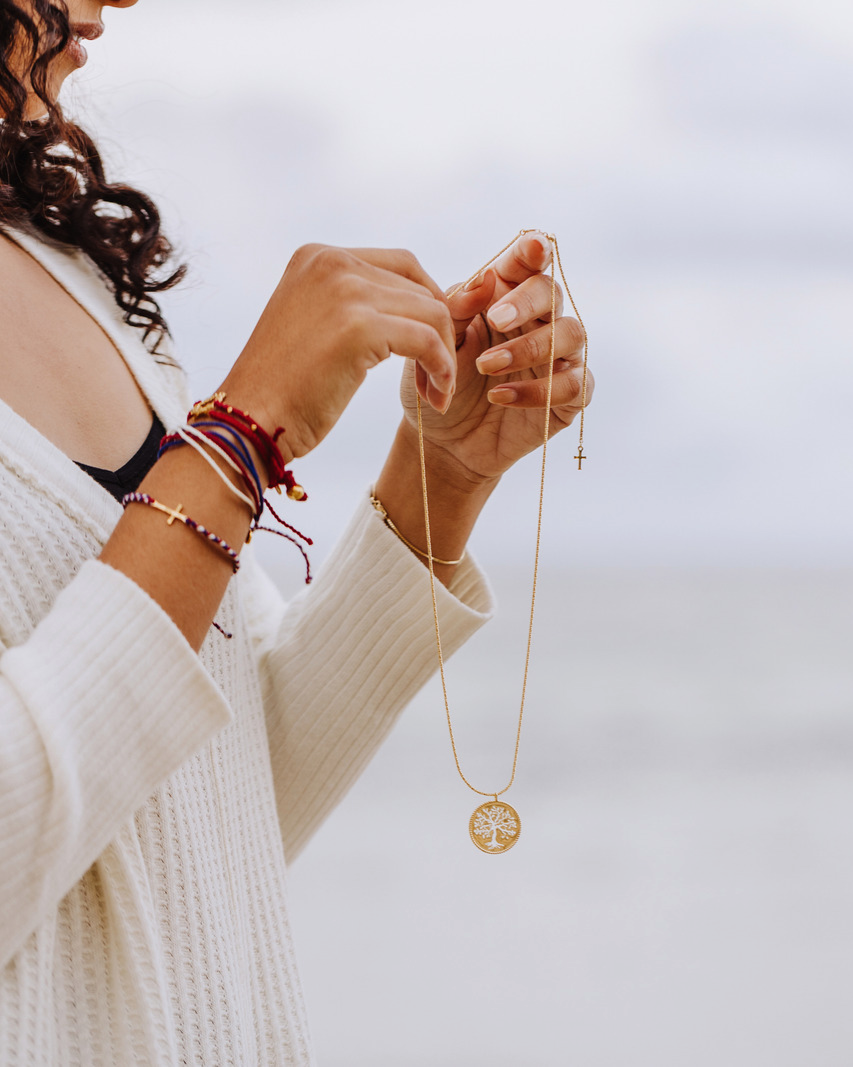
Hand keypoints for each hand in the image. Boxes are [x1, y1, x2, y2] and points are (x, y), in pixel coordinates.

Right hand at [222, 244, 456, 463]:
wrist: (250, 420)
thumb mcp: (317, 325)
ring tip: (435, 392)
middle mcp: (331, 262)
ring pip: (432, 313)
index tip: (432, 349)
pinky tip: (436, 396)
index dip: (428, 307)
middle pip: (420, 289)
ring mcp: (345, 290)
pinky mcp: (360, 326)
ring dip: (444, 356)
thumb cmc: (284, 388)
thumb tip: (418, 306)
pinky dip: (442, 369)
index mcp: (318, 256)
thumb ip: (356, 304)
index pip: (402, 266)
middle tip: (435, 381)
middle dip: (439, 335)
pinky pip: (428, 340)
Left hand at [400, 231, 592, 486]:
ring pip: (571, 334)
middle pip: (552, 293)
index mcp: (506, 297)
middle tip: (496, 320)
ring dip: (529, 347)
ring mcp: (558, 358)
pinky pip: (574, 384)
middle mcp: (539, 321)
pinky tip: (500, 396)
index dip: (533, 251)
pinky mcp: (568, 397)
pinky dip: (538, 390)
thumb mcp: (438, 342)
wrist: (441, 440)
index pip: (526, 263)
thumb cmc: (442, 382)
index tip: (530, 249)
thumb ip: (457, 308)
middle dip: (527, 302)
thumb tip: (485, 278)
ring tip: (487, 367)